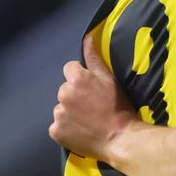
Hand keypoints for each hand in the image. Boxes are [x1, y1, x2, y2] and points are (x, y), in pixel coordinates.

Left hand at [49, 32, 136, 157]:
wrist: (120, 138)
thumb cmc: (119, 107)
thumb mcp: (110, 79)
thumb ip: (94, 58)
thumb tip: (87, 37)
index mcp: (76, 79)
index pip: (70, 69)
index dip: (81, 77)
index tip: (92, 89)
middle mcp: (63, 94)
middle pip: (65, 90)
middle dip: (75, 95)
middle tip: (92, 107)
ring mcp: (58, 114)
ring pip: (61, 108)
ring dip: (70, 112)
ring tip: (87, 121)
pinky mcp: (55, 131)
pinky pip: (58, 126)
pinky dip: (66, 128)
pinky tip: (80, 131)